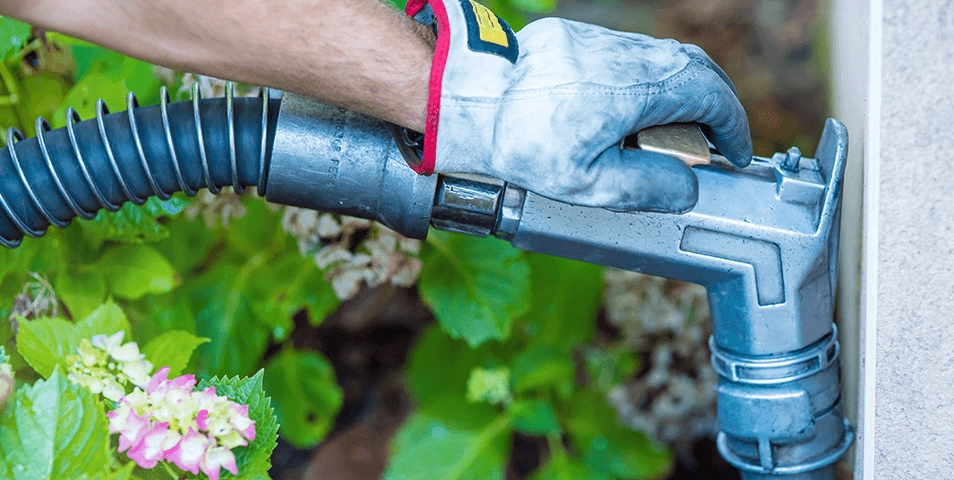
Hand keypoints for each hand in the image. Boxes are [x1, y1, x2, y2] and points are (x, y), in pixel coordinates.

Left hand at [405, 0, 751, 211]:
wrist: (467, 102)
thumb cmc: (521, 144)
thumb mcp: (588, 184)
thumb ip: (647, 187)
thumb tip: (688, 187)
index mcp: (636, 88)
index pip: (710, 97)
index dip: (732, 127)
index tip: (735, 153)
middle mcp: (624, 55)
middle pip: (693, 68)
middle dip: (714, 105)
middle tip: (715, 141)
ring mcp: (600, 41)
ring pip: (660, 58)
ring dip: (679, 92)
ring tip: (673, 132)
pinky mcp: (575, 37)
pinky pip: (627, 55)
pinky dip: (645, 81)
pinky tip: (631, 111)